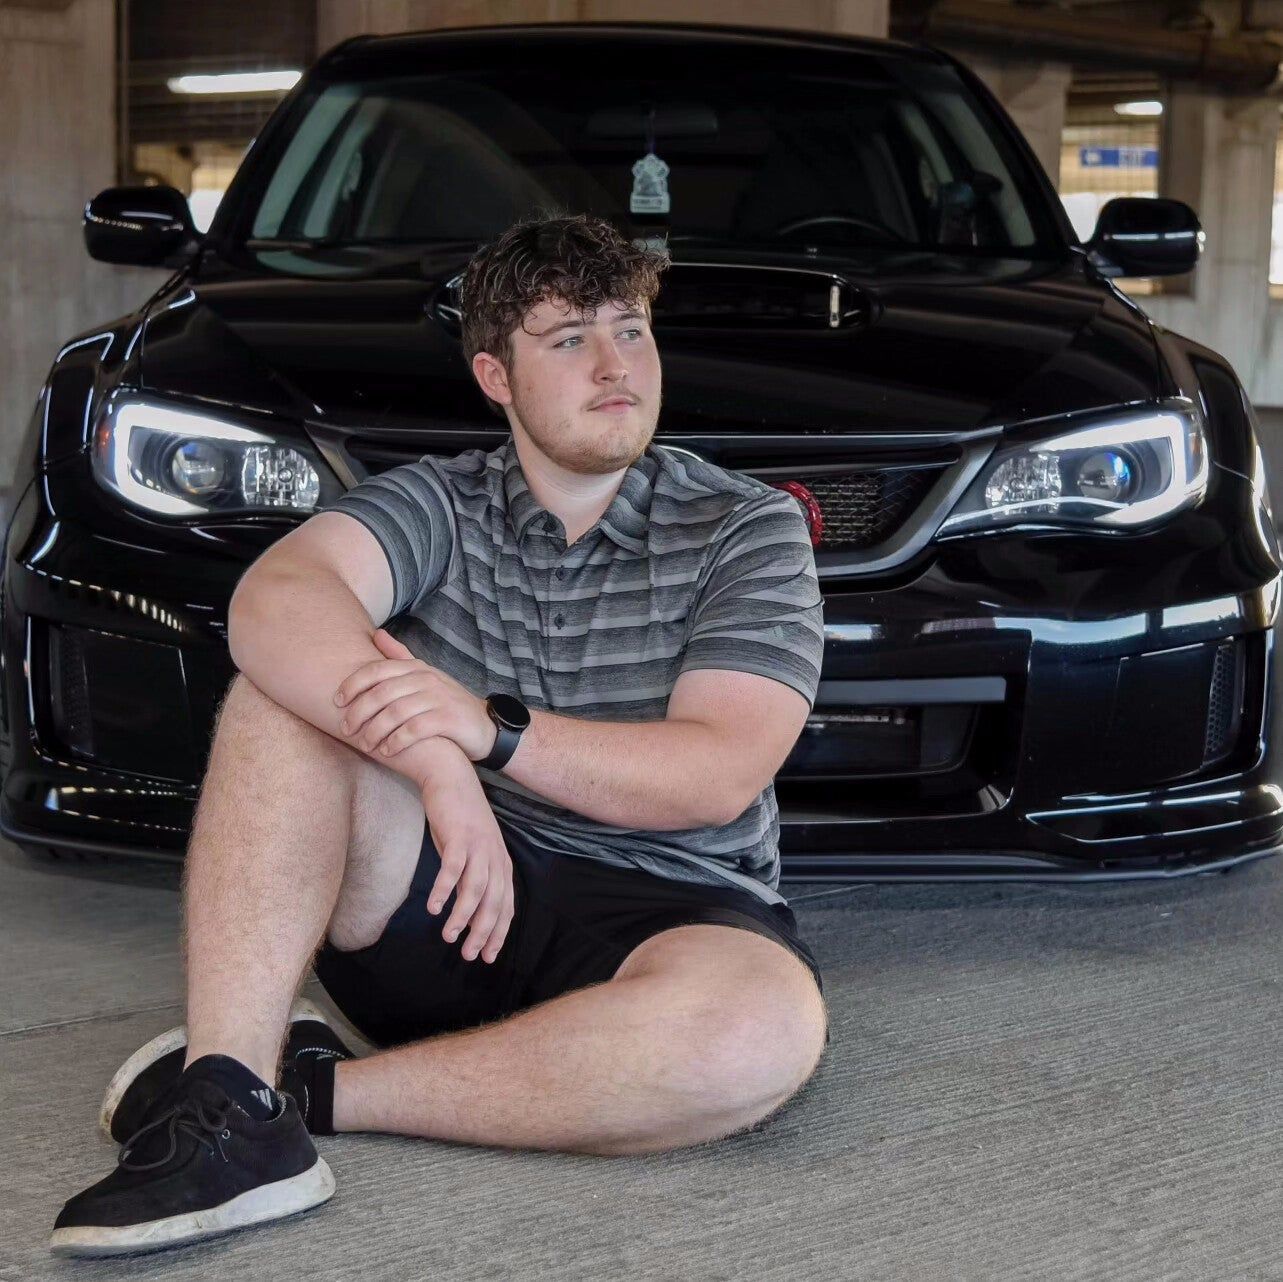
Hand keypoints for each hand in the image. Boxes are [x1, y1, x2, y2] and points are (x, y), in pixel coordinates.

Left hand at [335, 628, 496, 762]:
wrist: (484, 726)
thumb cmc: (446, 702)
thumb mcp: (425, 675)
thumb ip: (400, 656)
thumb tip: (376, 634)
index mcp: (416, 668)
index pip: (377, 670)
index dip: (353, 684)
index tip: (336, 701)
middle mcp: (426, 680)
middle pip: (382, 692)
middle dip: (359, 711)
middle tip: (345, 729)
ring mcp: (439, 698)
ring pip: (396, 712)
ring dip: (375, 731)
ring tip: (365, 744)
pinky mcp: (448, 719)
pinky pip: (416, 729)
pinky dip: (397, 740)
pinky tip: (387, 751)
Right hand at [420, 775, 514, 963]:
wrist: (451, 777)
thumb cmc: (460, 819)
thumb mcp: (472, 853)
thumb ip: (472, 879)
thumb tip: (467, 911)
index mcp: (501, 863)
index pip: (506, 906)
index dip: (498, 933)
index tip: (488, 957)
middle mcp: (495, 857)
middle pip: (494, 903)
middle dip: (483, 933)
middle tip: (470, 955)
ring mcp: (479, 846)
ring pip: (476, 889)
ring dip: (463, 916)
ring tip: (449, 936)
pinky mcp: (459, 837)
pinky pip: (453, 868)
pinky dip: (444, 889)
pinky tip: (433, 907)